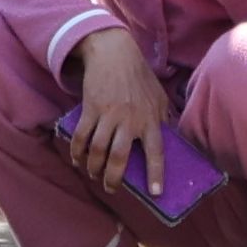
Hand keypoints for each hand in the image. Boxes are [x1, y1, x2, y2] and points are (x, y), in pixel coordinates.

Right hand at [63, 27, 170, 188]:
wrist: (114, 54)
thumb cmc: (140, 77)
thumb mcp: (159, 98)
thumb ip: (163, 120)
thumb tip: (170, 140)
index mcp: (150, 120)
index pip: (156, 152)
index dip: (156, 174)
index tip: (155, 192)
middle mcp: (129, 121)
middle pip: (118, 157)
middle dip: (113, 178)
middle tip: (110, 189)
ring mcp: (108, 115)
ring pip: (97, 150)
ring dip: (93, 167)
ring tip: (94, 175)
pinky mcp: (90, 109)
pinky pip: (81, 136)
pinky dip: (77, 151)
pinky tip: (77, 160)